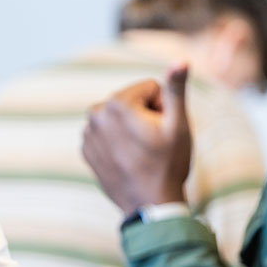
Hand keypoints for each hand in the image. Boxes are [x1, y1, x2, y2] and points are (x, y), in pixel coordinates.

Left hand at [82, 64, 191, 214]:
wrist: (150, 206)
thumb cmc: (169, 164)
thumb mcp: (179, 124)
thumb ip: (176, 89)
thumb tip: (181, 59)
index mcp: (117, 103)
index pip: (150, 88)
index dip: (163, 108)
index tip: (162, 131)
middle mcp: (95, 114)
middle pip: (132, 102)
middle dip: (146, 117)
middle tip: (152, 145)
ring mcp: (87, 134)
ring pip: (120, 118)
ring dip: (131, 130)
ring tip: (140, 154)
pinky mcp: (86, 151)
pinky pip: (108, 135)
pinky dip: (118, 143)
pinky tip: (127, 161)